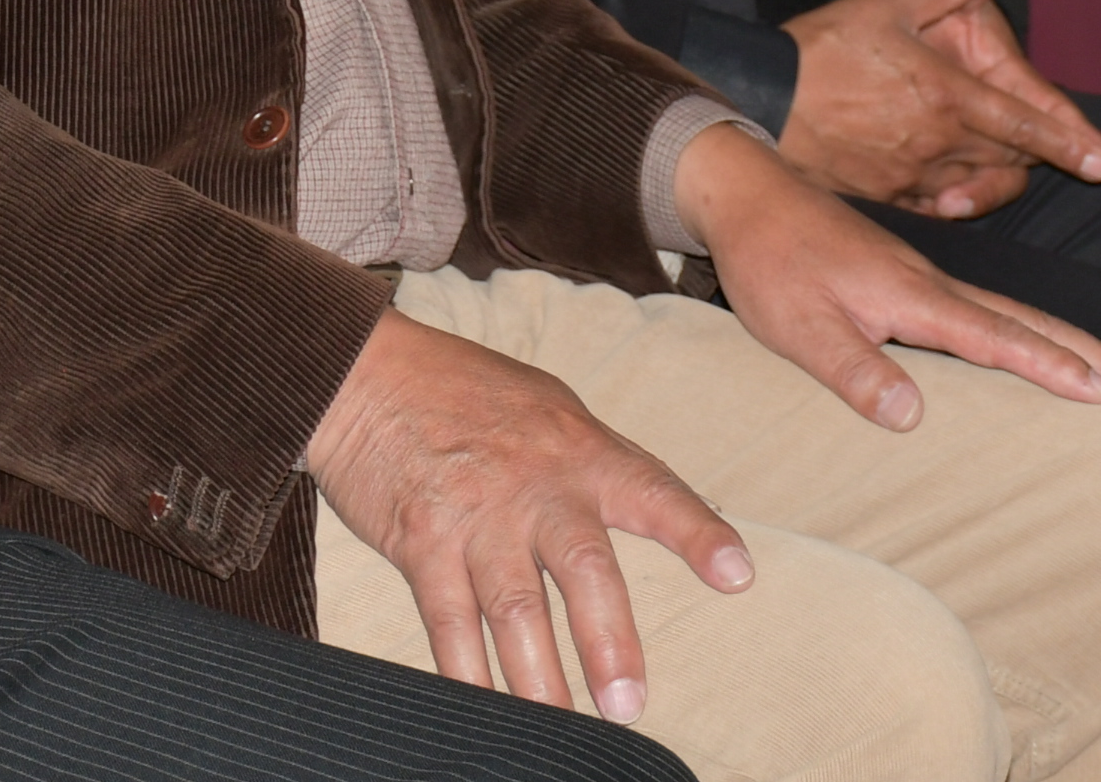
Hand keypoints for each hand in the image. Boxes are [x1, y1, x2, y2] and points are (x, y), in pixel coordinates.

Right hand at [301, 309, 750, 721]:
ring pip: (516, 612)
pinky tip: (482, 704)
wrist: (364, 374)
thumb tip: (639, 510)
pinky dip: (467, 672)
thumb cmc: (461, 390)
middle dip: (609, 641)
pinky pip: (449, 623)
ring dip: (540, 680)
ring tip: (562, 726)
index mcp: (579, 450)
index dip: (697, 532)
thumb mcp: (546, 409)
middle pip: (585, 569)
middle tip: (627, 703)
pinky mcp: (422, 543)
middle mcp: (535, 486)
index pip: (653, 491)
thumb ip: (592, 464)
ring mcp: (477, 517)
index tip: (737, 574)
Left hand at [671, 109, 1100, 423]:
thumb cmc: (768, 263)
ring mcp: (925, 279)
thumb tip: (913, 415)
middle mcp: (932, 284)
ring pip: (1016, 313)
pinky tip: (1039, 349)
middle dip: (1094, 354)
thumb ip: (852, 368)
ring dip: (1073, 343)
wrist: (746, 196)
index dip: (1052, 368)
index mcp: (912, 296)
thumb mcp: (797, 326)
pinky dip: (1031, 331)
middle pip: (1030, 321)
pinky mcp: (911, 280)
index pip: (997, 338)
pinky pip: (990, 310)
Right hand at [775, 0, 1100, 216]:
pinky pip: (939, 207)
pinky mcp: (887, 195)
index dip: (1070, 142)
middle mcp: (940, 142)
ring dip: (999, 179)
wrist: (761, 103)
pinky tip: (957, 192)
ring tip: (1005, 169)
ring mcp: (914, 175)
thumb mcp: (886, 5)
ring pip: (979, 186)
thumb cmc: (823, 50)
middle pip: (1010, 160)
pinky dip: (958, 200)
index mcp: (948, 95)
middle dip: (1037, 158)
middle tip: (1058, 155)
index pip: (1026, 124)